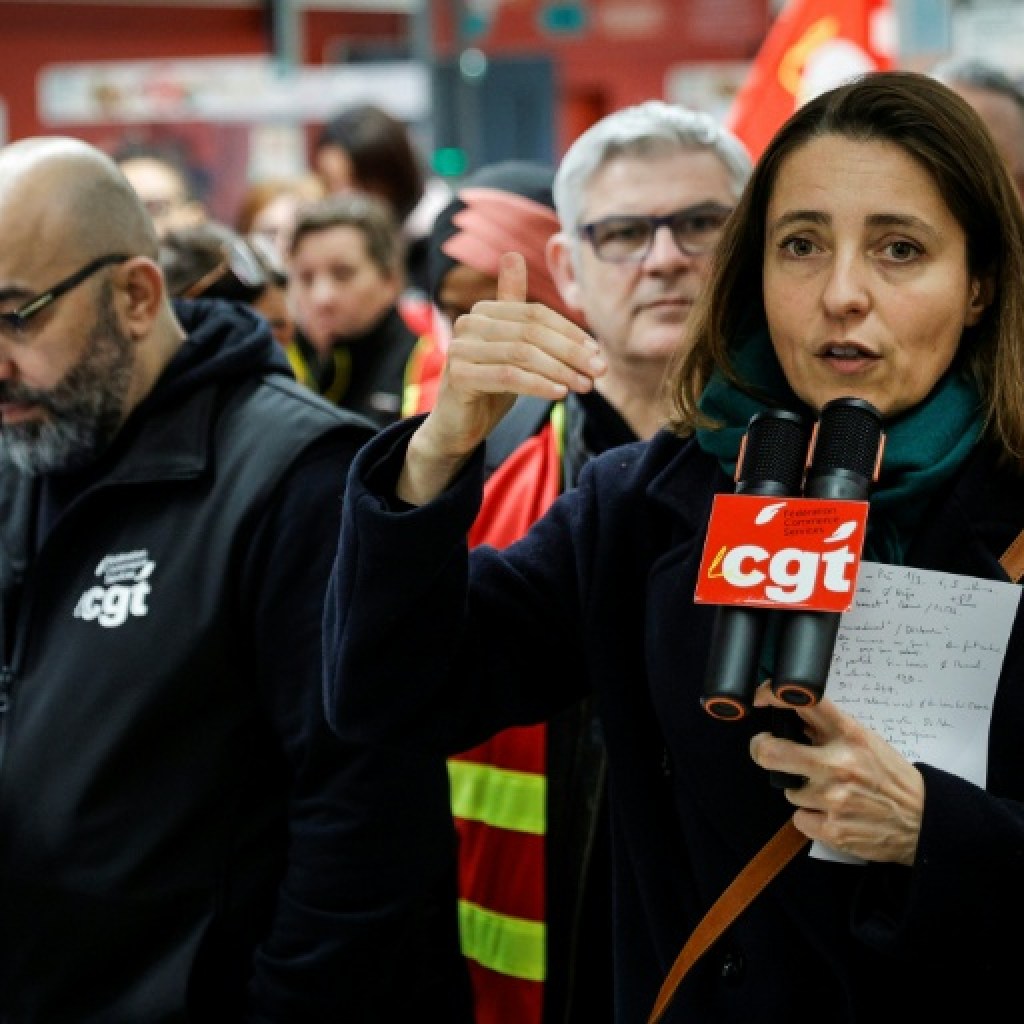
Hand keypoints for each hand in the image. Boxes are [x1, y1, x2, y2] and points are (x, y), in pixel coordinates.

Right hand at [399, 252, 605, 503]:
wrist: (458, 425)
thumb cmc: (490, 385)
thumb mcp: (512, 348)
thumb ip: (520, 312)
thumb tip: (513, 254)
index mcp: (484, 312)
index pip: (536, 314)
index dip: (570, 332)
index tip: (597, 352)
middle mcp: (468, 324)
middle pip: (531, 332)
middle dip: (571, 351)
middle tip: (599, 370)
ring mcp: (460, 350)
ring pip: (522, 354)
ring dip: (560, 370)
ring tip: (585, 385)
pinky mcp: (459, 376)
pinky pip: (508, 377)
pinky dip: (538, 384)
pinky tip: (560, 393)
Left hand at [749, 682, 924, 864]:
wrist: (925, 820)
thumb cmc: (893, 779)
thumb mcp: (866, 741)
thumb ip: (830, 730)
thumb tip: (791, 718)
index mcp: (850, 736)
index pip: (806, 704)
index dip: (774, 695)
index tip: (761, 698)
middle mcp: (838, 764)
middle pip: (771, 752)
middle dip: (760, 749)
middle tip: (765, 749)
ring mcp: (833, 798)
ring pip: (788, 790)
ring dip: (802, 791)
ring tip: (830, 792)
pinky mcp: (832, 829)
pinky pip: (799, 818)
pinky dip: (812, 818)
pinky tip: (834, 814)